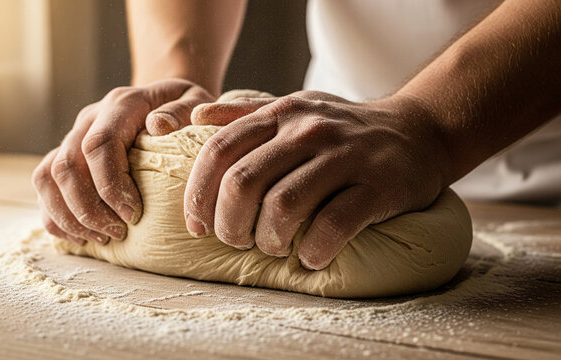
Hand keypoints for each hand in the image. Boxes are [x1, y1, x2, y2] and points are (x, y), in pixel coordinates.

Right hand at [33, 78, 214, 245]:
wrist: (164, 100)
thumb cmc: (184, 108)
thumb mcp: (195, 100)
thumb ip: (182, 111)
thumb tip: (159, 126)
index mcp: (120, 105)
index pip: (99, 145)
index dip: (110, 185)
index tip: (134, 215)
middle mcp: (89, 118)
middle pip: (67, 166)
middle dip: (88, 209)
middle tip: (118, 233)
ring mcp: (73, 136)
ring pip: (48, 177)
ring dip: (69, 215)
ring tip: (103, 238)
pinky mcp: (66, 155)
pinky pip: (43, 186)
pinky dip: (55, 216)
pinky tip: (81, 237)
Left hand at [184, 91, 450, 269]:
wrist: (417, 132)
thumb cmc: (343, 129)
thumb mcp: (295, 109)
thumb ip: (246, 113)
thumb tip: (196, 118)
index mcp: (280, 115)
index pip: (219, 151)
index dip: (198, 194)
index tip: (199, 225)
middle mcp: (308, 130)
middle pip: (243, 182)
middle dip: (229, 224)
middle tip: (237, 241)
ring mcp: (345, 156)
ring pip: (284, 205)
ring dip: (268, 239)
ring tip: (274, 247)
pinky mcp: (378, 185)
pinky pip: (333, 225)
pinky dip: (313, 250)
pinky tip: (311, 256)